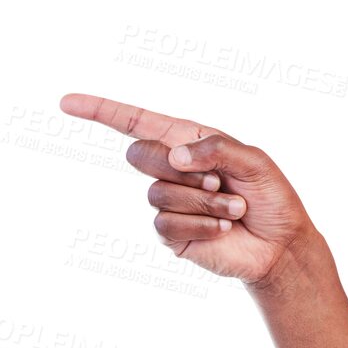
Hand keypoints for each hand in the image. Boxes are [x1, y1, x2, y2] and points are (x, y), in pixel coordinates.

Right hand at [58, 92, 316, 288]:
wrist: (280, 245)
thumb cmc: (270, 197)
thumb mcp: (254, 161)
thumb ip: (216, 149)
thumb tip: (174, 156)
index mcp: (188, 140)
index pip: (137, 122)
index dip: (100, 110)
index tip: (67, 102)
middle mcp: (172, 168)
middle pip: (139, 155)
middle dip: (178, 167)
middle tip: (217, 181)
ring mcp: (168, 201)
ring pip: (158, 193)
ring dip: (203, 201)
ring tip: (232, 209)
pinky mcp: (170, 233)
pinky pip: (166, 223)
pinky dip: (200, 223)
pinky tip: (222, 228)